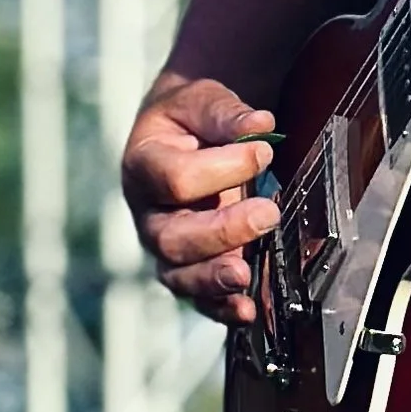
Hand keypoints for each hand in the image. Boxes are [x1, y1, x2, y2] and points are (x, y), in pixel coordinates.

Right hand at [122, 76, 278, 325]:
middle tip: (266, 213)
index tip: (264, 151)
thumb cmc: (191, 119)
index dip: (222, 168)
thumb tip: (260, 125)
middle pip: (173, 238)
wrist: (185, 136)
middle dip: (222, 231)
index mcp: (143, 166)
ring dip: (214, 278)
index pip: (175, 179)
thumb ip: (226, 114)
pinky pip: (199, 298)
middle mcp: (148, 214)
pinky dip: (222, 308)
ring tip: (245, 275)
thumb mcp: (201, 101)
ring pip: (179, 275)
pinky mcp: (189, 269)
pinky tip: (247, 310)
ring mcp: (166, 247)